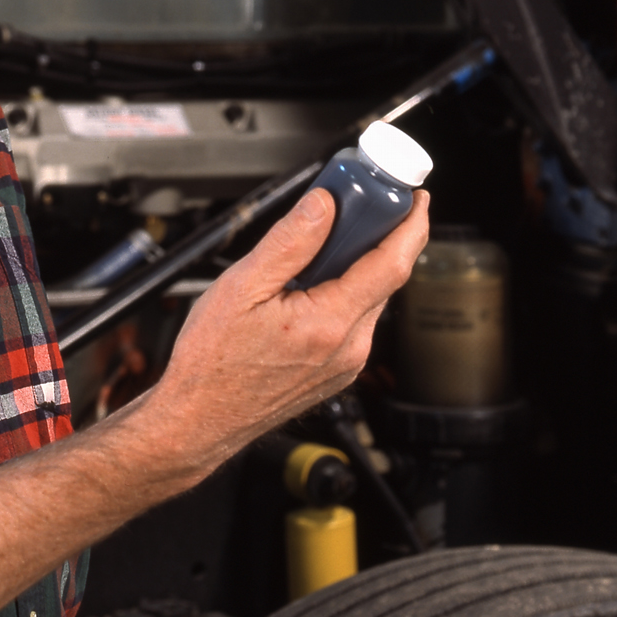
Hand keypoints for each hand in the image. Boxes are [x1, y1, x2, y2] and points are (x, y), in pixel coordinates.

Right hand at [142, 187, 428, 480]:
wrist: (199, 419)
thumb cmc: (212, 362)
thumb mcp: (242, 287)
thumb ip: (289, 242)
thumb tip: (324, 204)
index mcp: (330, 323)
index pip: (392, 264)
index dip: (412, 225)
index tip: (418, 197)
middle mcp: (349, 348)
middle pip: (382, 278)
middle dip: (375, 237)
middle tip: (355, 205)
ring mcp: (346, 364)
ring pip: (366, 299)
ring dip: (354, 266)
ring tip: (316, 245)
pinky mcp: (337, 372)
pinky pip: (352, 320)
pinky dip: (341, 293)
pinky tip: (305, 286)